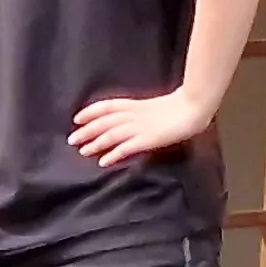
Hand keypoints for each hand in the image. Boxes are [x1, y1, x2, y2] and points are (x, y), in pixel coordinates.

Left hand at [68, 89, 216, 167]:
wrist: (194, 107)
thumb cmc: (181, 106)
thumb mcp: (156, 106)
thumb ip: (143, 111)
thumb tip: (130, 118)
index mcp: (136, 105)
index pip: (108, 106)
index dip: (91, 112)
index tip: (77, 118)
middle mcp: (134, 115)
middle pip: (105, 122)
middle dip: (87, 130)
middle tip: (72, 139)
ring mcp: (140, 127)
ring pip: (111, 134)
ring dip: (96, 143)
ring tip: (83, 151)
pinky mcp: (148, 139)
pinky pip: (126, 147)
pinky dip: (114, 154)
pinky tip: (104, 161)